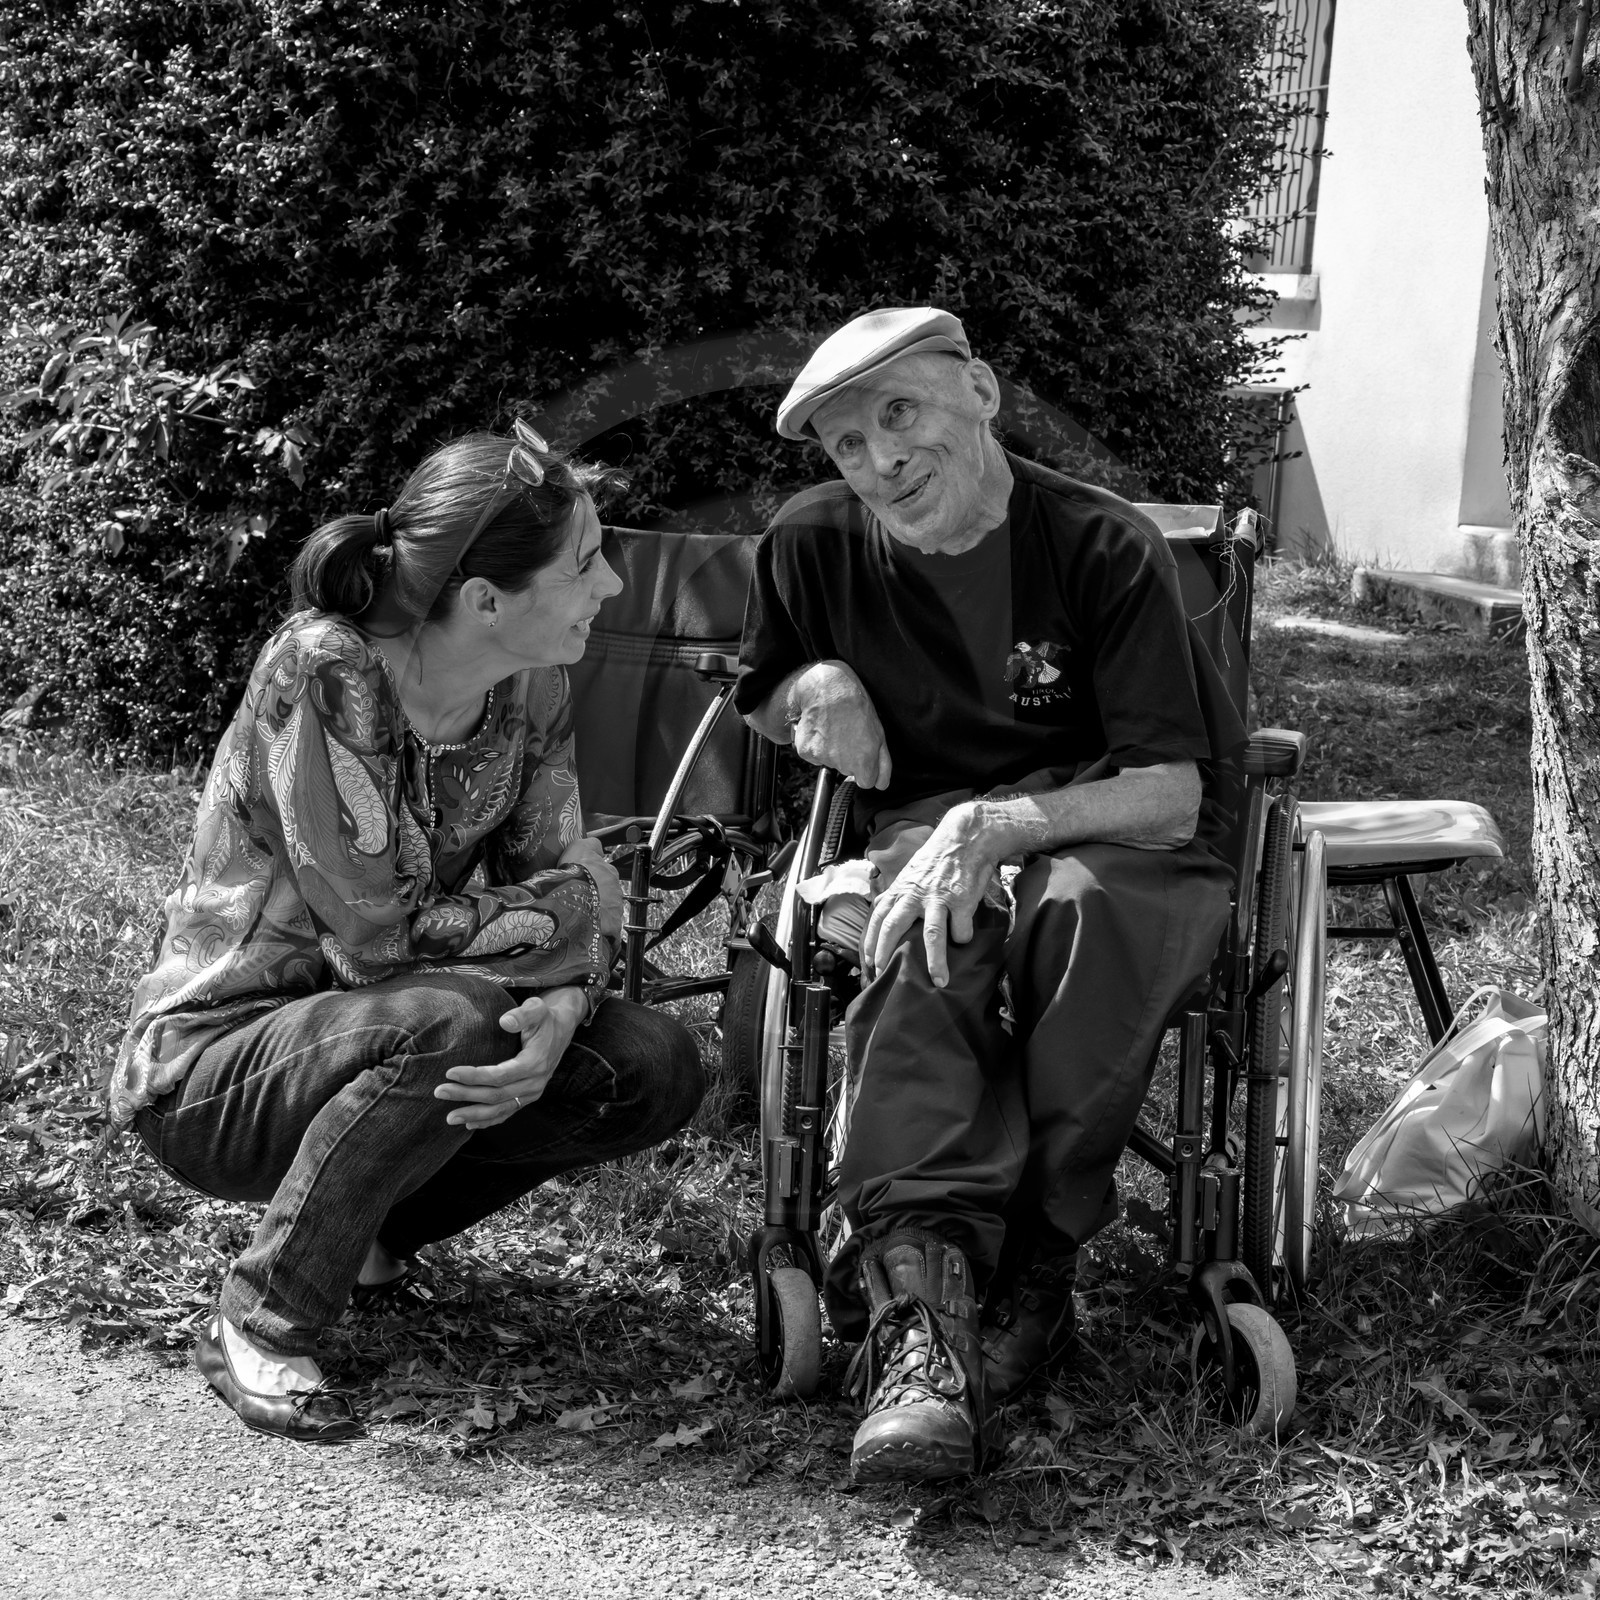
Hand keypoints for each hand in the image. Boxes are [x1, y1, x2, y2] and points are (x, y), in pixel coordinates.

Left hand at [434, 987, 586, 1127]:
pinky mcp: (529, 1096)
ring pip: (501, 1109)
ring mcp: (533, 1092)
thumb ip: (523, 1014)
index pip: (500, 1075)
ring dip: (474, 1115)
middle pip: (496, 1095)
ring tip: (449, 1117)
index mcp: (535, 1062)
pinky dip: (489, 1120)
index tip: (450, 1072)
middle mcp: (535, 1082)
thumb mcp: (537, 1008)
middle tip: (439, 1092)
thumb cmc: (544, 1017)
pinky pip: (508, 1112)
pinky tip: (469, 1124)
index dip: (474, 1076)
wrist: (562, 1028)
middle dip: (466, 1095)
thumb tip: (505, 1021)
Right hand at [560, 834, 623, 941]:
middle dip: (597, 897)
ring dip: (598, 913)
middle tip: (581, 900)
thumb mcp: (579, 847)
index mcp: (609, 871)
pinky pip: (609, 928)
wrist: (572, 894)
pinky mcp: (613, 924)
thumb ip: (590, 845)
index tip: (584, 883)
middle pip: (608, 893)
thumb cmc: (574, 870)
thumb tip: (597, 845)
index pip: (605, 874)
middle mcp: (616, 888)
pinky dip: (601, 929)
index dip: (594, 879)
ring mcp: (616, 907)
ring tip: (582, 916)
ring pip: (608, 911)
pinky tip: (589, 929)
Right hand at [787, 661, 891, 789]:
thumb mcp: (879, 733)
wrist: (829, 689)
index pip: (866, 783)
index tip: (862, 754)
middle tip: (848, 734)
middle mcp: (842, 764)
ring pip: (829, 761)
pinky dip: (815, 744)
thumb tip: (882, 784)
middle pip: (846, 770)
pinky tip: (821, 728)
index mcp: (864, 762)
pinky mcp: (805, 751)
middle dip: (848, 757)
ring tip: (835, 728)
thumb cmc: (857, 708)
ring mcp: (822, 758)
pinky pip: (813, 754)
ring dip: (831, 750)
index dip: (865, 768)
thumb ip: (883, 763)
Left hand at [861, 804, 997, 987]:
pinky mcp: (962, 901)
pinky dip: (962, 938)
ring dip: (935, 961)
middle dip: (885, 953)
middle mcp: (915, 895)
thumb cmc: (938, 859)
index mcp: (901, 889)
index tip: (868, 962)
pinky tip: (963, 938)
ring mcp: (938, 899)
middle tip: (884, 974)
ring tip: (939, 981)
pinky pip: (961, 930)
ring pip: (932, 935)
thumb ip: (900, 893)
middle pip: (893, 927)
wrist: (966, 838)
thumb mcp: (912, 873)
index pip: (878, 917)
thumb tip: (884, 911)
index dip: (871, 940)